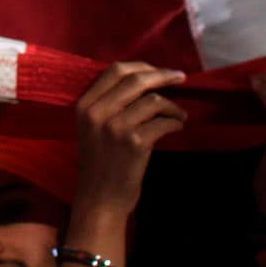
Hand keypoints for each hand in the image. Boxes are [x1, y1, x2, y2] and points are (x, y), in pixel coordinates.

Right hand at [70, 62, 183, 219]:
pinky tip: (177, 127)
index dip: (142, 66)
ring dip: (173, 106)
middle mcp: (97, 112)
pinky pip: (163, 122)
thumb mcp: (93, 127)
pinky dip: (175, 123)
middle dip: (163, 76)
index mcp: (85, 105)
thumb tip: (147, 78)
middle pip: (136, 79)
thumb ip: (110, 103)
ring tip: (179, 115)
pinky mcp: (134, 143)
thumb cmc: (100, 162)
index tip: (160, 71)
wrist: (100, 199)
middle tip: (180, 78)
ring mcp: (115, 127)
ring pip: (153, 100)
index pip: (115, 70)